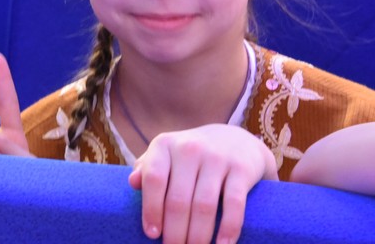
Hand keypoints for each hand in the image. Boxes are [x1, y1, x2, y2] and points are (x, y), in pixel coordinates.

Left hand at [128, 124, 277, 243]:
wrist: (234, 140)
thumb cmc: (190, 156)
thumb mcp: (166, 155)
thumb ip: (147, 169)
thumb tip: (132, 183)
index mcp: (164, 145)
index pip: (153, 180)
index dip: (151, 210)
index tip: (152, 234)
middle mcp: (190, 148)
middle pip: (178, 199)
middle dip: (175, 232)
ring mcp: (217, 158)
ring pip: (204, 206)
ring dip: (198, 236)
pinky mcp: (242, 170)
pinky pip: (234, 204)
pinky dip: (228, 228)